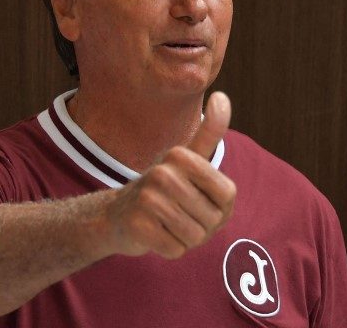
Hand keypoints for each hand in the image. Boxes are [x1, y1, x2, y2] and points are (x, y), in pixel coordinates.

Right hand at [106, 92, 236, 258]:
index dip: (219, 206)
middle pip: (212, 219)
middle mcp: (163, 172)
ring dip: (185, 238)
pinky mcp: (138, 225)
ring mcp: (147, 198)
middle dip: (201, 225)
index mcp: (181, 155)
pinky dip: (170, 248)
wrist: (119, 215)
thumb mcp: (189, 158)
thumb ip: (210, 131)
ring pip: (195, 236)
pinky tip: (155, 233)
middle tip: (179, 213)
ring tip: (167, 223)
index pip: (228, 194)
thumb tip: (222, 96)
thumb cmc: (165, 188)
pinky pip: (176, 249)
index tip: (197, 197)